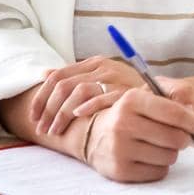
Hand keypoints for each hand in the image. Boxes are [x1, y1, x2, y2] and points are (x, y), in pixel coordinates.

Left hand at [29, 56, 147, 139]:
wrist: (160, 94)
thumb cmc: (124, 90)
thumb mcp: (98, 80)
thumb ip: (74, 77)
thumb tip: (44, 73)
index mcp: (92, 63)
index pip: (56, 76)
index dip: (41, 97)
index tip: (33, 117)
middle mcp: (101, 66)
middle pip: (63, 85)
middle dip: (47, 109)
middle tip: (41, 129)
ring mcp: (113, 77)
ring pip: (77, 91)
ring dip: (62, 113)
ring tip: (55, 131)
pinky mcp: (124, 90)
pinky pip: (101, 96)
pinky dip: (87, 106)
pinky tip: (78, 117)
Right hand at [83, 84, 193, 182]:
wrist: (94, 135)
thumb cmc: (130, 113)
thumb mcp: (147, 94)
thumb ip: (175, 92)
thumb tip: (192, 109)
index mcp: (132, 100)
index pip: (174, 112)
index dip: (191, 120)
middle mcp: (123, 124)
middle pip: (175, 137)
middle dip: (183, 138)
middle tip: (180, 136)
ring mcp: (120, 149)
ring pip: (169, 156)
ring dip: (171, 152)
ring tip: (161, 145)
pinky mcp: (120, 171)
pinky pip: (158, 172)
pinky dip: (160, 166)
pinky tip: (150, 157)